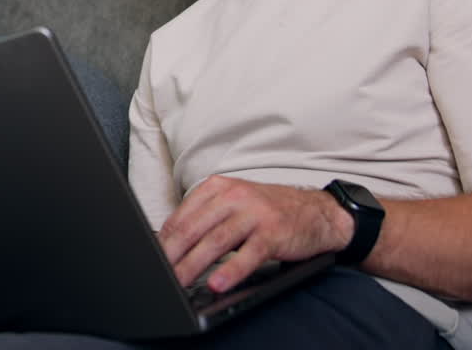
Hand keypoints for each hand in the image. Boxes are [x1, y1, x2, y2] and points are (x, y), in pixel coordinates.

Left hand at [157, 176, 351, 292]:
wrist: (317, 211)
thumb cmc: (268, 211)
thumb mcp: (234, 204)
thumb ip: (206, 217)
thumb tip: (170, 242)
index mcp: (218, 187)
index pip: (182, 216)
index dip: (164, 240)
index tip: (153, 259)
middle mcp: (234, 196)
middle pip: (194, 228)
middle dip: (172, 254)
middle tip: (159, 274)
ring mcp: (254, 214)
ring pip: (216, 241)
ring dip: (194, 265)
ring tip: (180, 281)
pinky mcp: (273, 233)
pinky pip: (248, 255)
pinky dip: (231, 271)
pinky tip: (218, 283)